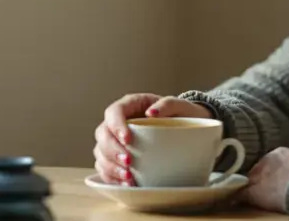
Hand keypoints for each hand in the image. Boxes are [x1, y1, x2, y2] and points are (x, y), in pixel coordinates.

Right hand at [92, 93, 213, 184]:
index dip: (116, 125)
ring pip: (100, 152)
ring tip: (128, 177)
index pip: (113, 111)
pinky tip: (126, 184)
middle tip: (129, 162)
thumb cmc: (182, 116)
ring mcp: (115, 140)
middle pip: (102, 134)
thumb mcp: (180, 106)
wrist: (188, 130)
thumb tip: (151, 113)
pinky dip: (112, 178)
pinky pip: (105, 168)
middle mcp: (118, 122)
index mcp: (131, 105)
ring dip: (111, 167)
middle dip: (112, 150)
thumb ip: (168, 104)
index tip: (128, 140)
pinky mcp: (116, 157)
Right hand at [242, 147, 288, 213]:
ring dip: (288, 176)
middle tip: (273, 193)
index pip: (256, 170)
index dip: (254, 183)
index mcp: (267, 157)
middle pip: (274, 168)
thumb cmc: (280, 190)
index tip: (255, 193)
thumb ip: (245, 193)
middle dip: (273, 178)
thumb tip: (234, 194)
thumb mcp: (257, 195)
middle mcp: (283, 151)